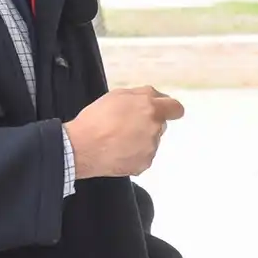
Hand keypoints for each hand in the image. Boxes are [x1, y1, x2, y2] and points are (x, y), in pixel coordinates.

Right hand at [64, 86, 184, 178]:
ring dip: (140, 140)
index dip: (170, 109)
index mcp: (151, 108)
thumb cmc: (96, 119)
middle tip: (126, 125)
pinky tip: (118, 151)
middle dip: (148, 124)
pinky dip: (134, 155)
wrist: (82, 147)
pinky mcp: (144, 163)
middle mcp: (155, 128)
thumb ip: (143, 94)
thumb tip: (157, 97)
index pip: (175, 108)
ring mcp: (151, 148)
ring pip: (151, 141)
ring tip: (117, 139)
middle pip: (160, 125)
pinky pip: (144, 157)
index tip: (165, 111)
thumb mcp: (118, 95)